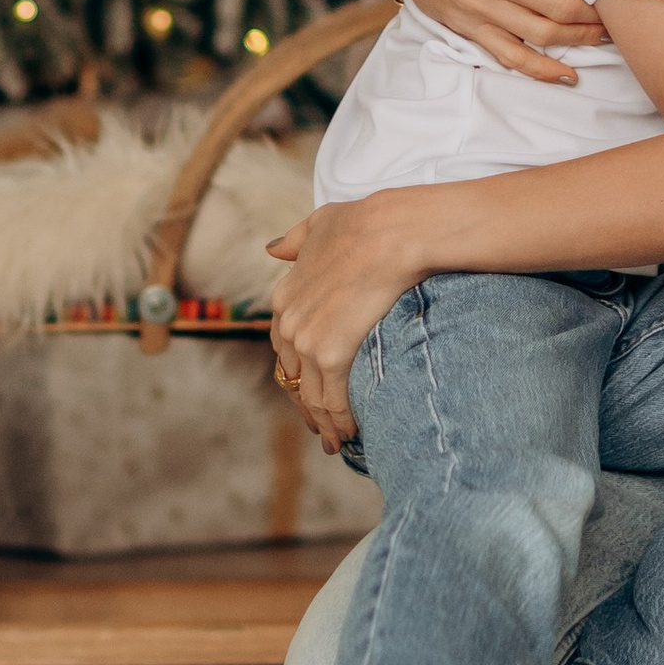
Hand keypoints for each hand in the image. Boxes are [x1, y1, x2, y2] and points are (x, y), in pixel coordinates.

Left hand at [266, 203, 423, 446]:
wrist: (391, 231)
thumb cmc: (364, 223)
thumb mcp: (318, 224)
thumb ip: (294, 240)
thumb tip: (272, 248)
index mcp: (283, 296)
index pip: (283, 348)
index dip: (297, 372)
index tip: (308, 388)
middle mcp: (288, 323)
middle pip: (294, 379)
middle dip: (307, 406)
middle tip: (322, 428)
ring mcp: (307, 341)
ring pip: (312, 396)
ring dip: (325, 423)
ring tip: (338, 441)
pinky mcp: (331, 355)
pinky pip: (334, 399)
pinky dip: (343, 420)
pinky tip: (353, 432)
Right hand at [359, 0, 634, 86]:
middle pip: (557, 4)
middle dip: (598, 13)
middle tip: (627, 14)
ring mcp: (474, 2)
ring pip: (538, 33)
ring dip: (578, 40)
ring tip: (606, 38)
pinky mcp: (462, 21)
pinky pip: (506, 54)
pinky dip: (540, 69)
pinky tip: (567, 74)